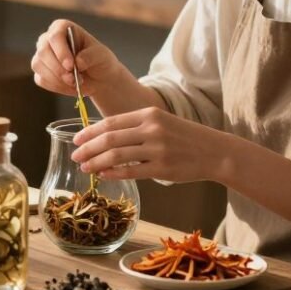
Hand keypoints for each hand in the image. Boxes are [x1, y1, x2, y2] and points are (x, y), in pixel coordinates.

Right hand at [30, 19, 124, 97]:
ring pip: (38, 65)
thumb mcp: (101, 55)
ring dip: (57, 79)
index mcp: (62, 28)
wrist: (98, 77)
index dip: (61, 51)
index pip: (55, 36)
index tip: (71, 65)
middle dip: (58, 68)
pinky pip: (41, 79)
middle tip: (73, 79)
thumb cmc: (99, 60)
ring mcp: (42, 55)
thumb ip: (90, 56)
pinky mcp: (40, 71)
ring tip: (75, 83)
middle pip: (43, 51)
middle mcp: (48, 39)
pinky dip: (56, 86)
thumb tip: (77, 62)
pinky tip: (69, 86)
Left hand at [69, 106, 231, 183]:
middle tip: (75, 155)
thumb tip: (104, 136)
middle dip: (87, 148)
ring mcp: (157, 149)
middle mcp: (151, 129)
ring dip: (96, 162)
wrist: (215, 151)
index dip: (90, 131)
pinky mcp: (162, 168)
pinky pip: (130, 171)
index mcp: (149, 114)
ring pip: (116, 155)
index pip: (111, 122)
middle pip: (109, 138)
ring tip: (85, 167)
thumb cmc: (185, 138)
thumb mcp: (161, 122)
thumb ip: (136, 127)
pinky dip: (113, 173)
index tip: (76, 139)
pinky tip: (103, 175)